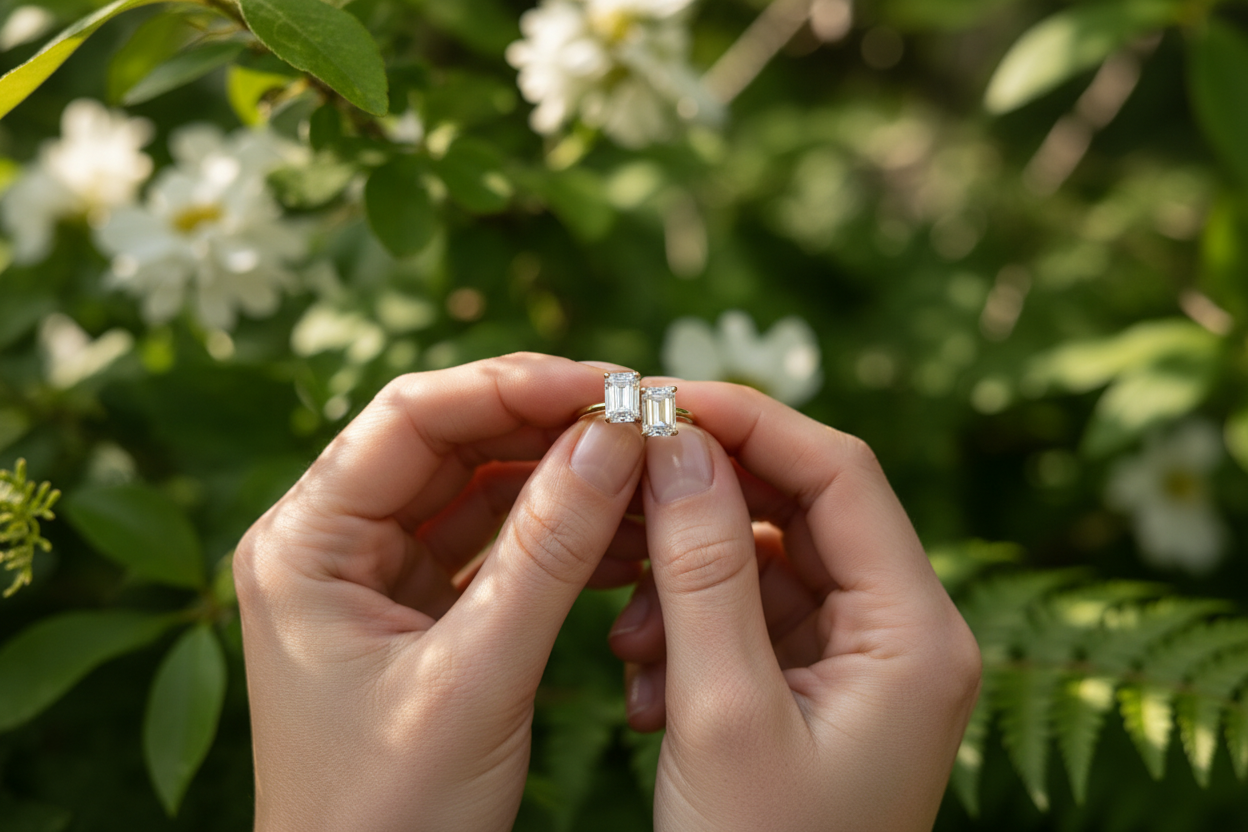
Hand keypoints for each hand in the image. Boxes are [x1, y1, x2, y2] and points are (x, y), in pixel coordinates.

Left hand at [234, 354, 644, 831]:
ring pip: (476, 487)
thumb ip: (549, 550)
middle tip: (641, 417)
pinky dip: (554, 533)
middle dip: (545, 424)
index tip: (612, 387)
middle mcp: (329, 543)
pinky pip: (491, 543)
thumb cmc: (388, 814)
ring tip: (641, 468)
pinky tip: (618, 529)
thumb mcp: (476, 675)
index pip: (411, 416)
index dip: (514, 387)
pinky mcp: (415, 610)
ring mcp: (373, 575)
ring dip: (558, 475)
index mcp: (303, 543)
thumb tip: (617, 436)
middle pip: (447, 441)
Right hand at [609, 382, 980, 831]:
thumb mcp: (723, 714)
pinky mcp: (816, 691)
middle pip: (802, 509)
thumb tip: (676, 441)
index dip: (746, 421)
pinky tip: (639, 684)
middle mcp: (903, 635)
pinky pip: (750, 620)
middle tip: (616, 480)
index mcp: (916, 634)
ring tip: (625, 640)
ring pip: (765, 564)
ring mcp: (860, 664)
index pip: (840, 473)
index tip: (652, 400)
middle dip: (702, 497)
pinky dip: (689, 631)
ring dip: (684, 579)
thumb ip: (701, 570)